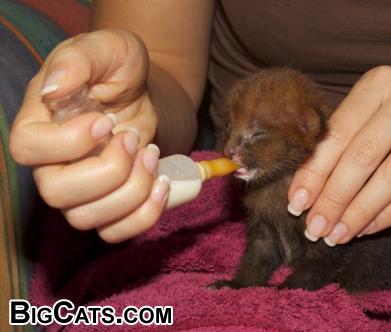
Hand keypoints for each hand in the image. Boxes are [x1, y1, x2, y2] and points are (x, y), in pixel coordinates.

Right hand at [9, 29, 166, 242]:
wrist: (142, 91)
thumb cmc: (118, 68)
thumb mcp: (106, 49)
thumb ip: (79, 60)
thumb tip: (54, 89)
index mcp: (40, 124)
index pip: (28, 150)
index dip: (70, 143)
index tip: (106, 120)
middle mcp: (52, 164)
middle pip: (57, 195)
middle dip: (110, 170)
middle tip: (135, 139)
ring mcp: (80, 190)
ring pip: (88, 219)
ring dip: (132, 191)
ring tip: (153, 155)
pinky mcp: (109, 205)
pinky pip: (117, 232)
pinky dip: (145, 215)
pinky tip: (164, 183)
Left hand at [288, 65, 390, 245]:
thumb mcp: (373, 119)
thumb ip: (342, 144)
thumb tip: (303, 192)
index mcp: (379, 81)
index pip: (338, 133)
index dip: (314, 171)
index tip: (296, 203)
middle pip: (362, 155)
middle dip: (333, 198)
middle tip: (315, 227)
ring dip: (358, 213)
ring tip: (337, 235)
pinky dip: (389, 215)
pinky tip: (366, 229)